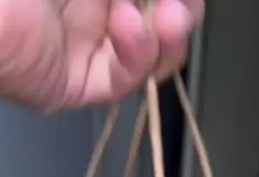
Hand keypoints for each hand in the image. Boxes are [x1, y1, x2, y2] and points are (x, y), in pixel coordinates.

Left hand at [0, 0, 203, 110]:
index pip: (150, 0)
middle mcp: (92, 15)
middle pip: (157, 29)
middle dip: (182, 15)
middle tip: (185, 4)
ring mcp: (83, 52)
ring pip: (146, 60)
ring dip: (168, 38)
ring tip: (174, 15)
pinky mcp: (73, 86)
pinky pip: (119, 81)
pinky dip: (135, 55)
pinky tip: (128, 25)